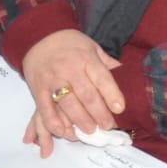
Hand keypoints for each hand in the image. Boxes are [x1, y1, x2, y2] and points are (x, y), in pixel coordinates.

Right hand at [20, 29, 123, 156]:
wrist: (39, 36)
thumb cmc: (71, 44)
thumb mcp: (92, 47)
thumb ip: (107, 64)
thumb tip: (128, 76)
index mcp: (86, 58)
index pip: (101, 78)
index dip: (112, 94)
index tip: (120, 109)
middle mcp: (69, 68)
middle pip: (86, 95)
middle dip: (99, 113)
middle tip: (108, 126)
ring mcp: (52, 79)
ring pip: (67, 103)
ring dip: (80, 120)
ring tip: (90, 131)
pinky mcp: (38, 88)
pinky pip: (45, 108)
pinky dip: (53, 122)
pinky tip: (63, 131)